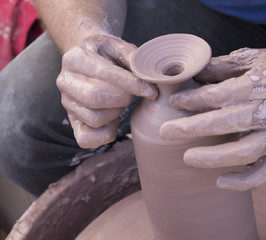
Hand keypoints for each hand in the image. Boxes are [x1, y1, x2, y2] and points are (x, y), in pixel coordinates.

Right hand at [57, 34, 157, 148]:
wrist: (88, 58)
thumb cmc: (107, 54)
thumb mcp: (120, 46)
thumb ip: (134, 58)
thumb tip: (149, 79)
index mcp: (75, 58)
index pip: (105, 75)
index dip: (133, 85)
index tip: (152, 91)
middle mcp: (65, 81)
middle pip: (96, 98)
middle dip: (123, 98)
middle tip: (132, 94)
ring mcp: (66, 103)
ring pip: (95, 118)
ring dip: (117, 113)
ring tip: (121, 102)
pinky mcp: (72, 121)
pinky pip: (86, 138)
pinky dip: (106, 133)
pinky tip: (114, 118)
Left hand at [160, 44, 265, 190]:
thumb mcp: (255, 58)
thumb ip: (224, 66)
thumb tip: (195, 72)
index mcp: (260, 85)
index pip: (219, 95)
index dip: (193, 99)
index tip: (173, 102)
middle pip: (226, 123)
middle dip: (191, 129)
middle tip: (165, 133)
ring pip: (244, 152)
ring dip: (214, 158)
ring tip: (187, 159)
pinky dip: (245, 181)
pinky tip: (220, 182)